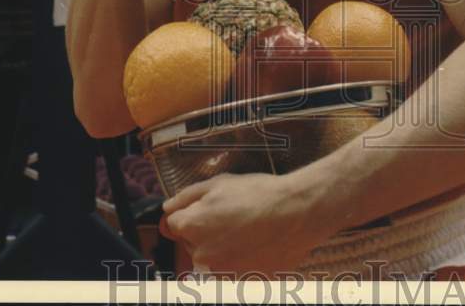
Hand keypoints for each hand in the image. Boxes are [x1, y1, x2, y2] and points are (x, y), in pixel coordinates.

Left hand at [159, 173, 335, 275]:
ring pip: (214, 258)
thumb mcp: (219, 183)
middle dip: (207, 230)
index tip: (205, 208)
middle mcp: (201, 255)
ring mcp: (222, 272)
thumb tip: (167, 209)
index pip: (173, 225)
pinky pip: (235, 269)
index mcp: (192, 227)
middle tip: (234, 214)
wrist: (297, 213)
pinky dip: (242, 259)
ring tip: (250, 229)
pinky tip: (258, 242)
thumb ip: (186, 197)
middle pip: (194, 242)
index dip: (189, 213)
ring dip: (224, 246)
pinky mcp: (243, 282)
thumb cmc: (258, 194)